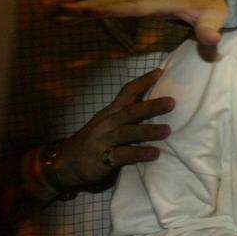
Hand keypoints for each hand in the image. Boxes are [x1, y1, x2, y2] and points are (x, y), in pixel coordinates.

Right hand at [55, 69, 173, 189]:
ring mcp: (104, 140)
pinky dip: (139, 154)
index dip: (143, 82)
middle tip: (171, 102)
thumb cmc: (96, 141)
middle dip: (151, 106)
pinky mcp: (102, 159)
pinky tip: (154, 154)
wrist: (65, 163)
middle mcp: (107, 123)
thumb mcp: (109, 123)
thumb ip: (128, 116)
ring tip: (167, 130)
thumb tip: (158, 104)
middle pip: (130, 112)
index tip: (160, 72)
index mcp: (111, 112)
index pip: (127, 92)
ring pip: (127, 133)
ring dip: (148, 131)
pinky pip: (123, 155)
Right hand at [61, 0, 229, 45]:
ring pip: (110, 1)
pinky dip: (96, 8)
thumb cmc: (214, 7)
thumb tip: (213, 40)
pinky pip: (115, 4)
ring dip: (85, 8)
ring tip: (58, 14)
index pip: (131, 6)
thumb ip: (211, 31)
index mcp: (161, 1)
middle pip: (112, 1)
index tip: (85, 10)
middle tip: (57, 12)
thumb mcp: (215, 19)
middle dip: (85, 7)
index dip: (108, 9)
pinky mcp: (141, 1)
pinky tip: (79, 14)